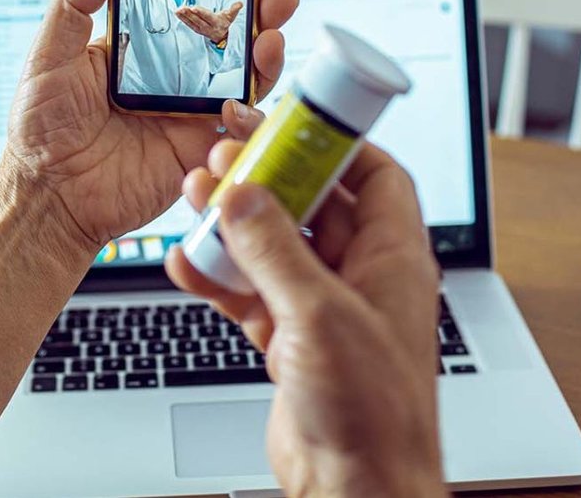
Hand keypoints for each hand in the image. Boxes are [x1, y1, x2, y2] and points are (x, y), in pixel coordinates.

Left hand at [2, 0, 298, 252]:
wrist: (48, 195)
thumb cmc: (40, 129)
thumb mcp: (49, 56)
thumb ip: (72, 5)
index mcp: (141, 49)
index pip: (188, 8)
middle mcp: (173, 78)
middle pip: (228, 40)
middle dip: (259, 15)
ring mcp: (189, 114)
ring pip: (244, 80)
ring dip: (266, 58)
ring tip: (269, 40)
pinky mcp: (197, 151)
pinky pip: (238, 132)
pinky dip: (251, 115)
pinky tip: (241, 102)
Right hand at [166, 125, 446, 497]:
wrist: (357, 490)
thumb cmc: (373, 413)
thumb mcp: (320, 315)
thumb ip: (276, 250)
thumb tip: (242, 193)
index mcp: (394, 258)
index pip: (375, 175)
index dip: (334, 142)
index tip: (287, 120)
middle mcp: (362, 278)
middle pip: (313, 204)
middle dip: (266, 178)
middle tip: (221, 152)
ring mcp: (324, 310)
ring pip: (275, 247)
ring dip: (234, 223)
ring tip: (193, 196)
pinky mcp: (291, 342)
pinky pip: (251, 293)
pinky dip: (218, 277)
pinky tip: (186, 263)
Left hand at [175, 0, 242, 43]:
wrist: (223, 37)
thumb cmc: (225, 24)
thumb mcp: (231, 16)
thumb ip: (235, 9)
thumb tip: (240, 3)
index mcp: (217, 23)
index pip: (208, 17)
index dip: (201, 12)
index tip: (194, 8)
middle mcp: (208, 27)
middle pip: (198, 20)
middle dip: (189, 14)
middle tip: (183, 8)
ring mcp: (201, 29)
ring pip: (192, 22)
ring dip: (184, 16)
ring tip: (178, 10)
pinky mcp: (196, 29)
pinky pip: (188, 24)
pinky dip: (182, 19)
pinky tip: (178, 14)